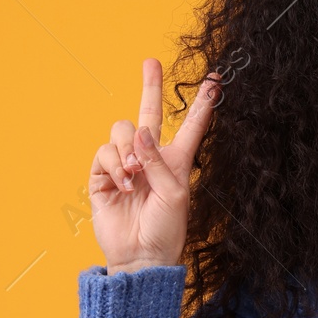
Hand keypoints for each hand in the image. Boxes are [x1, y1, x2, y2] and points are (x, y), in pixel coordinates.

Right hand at [90, 58, 221, 273]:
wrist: (140, 256)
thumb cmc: (165, 229)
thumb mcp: (175, 195)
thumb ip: (158, 161)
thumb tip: (139, 133)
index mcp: (177, 160)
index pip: (191, 125)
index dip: (202, 103)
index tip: (214, 80)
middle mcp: (151, 157)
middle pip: (149, 112)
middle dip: (150, 86)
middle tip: (150, 62)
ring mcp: (126, 165)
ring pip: (123, 130)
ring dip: (129, 148)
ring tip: (134, 174)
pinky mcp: (103, 175)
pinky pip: (105, 152)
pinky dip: (115, 165)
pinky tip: (124, 183)